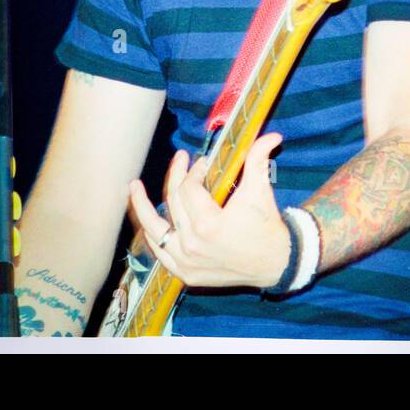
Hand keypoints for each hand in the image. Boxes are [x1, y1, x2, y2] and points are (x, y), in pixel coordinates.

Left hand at [128, 133, 290, 288]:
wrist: (276, 263)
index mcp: (208, 224)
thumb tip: (271, 136)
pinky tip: (146, 219)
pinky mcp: (186, 273)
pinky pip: (160, 252)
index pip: (190, 188)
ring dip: (142, 206)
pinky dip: (152, 235)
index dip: (195, 170)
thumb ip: (259, 160)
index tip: (203, 163)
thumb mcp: (261, 191)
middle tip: (180, 159)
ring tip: (133, 187)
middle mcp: (192, 244)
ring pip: (155, 229)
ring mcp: (186, 261)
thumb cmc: (266, 226)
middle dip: (176, 176)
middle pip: (174, 202)